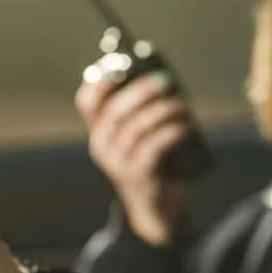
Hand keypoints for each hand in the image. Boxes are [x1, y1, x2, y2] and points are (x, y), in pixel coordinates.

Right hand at [76, 73, 189, 246]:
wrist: (153, 206)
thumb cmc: (150, 161)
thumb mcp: (137, 137)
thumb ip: (141, 112)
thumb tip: (163, 78)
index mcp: (98, 131)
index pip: (87, 102)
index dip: (101, 82)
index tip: (122, 67)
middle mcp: (102, 146)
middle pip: (116, 111)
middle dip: (142, 91)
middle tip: (165, 80)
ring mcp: (118, 162)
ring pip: (138, 128)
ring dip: (163, 111)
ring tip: (182, 105)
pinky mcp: (138, 175)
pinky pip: (153, 148)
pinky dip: (170, 133)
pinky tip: (184, 127)